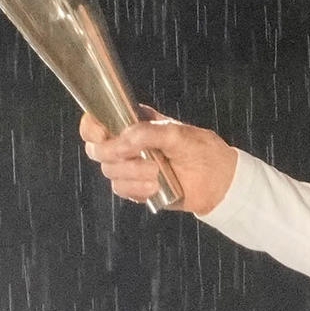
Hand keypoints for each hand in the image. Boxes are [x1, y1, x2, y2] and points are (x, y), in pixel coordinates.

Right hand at [81, 109, 235, 212]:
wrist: (217, 183)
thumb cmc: (201, 150)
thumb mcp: (176, 133)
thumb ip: (146, 132)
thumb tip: (120, 141)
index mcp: (133, 122)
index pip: (97, 120)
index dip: (92, 127)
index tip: (103, 135)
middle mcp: (126, 143)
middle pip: (96, 149)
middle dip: (111, 154)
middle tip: (132, 155)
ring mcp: (129, 167)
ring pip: (109, 171)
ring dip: (132, 173)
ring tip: (157, 172)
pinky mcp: (135, 188)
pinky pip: (121, 189)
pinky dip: (136, 189)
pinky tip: (155, 186)